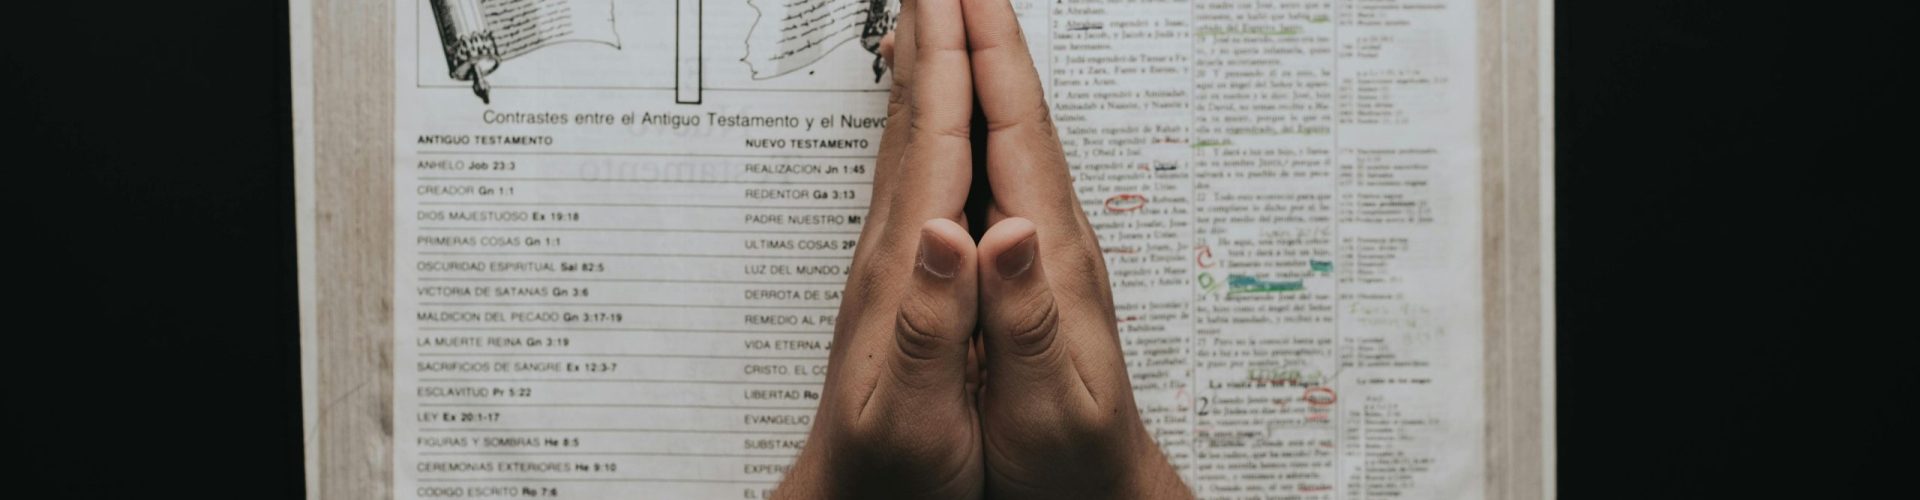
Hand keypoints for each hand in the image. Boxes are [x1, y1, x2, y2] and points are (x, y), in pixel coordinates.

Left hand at [771, 0, 986, 497]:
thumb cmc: (895, 472)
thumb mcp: (922, 413)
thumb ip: (936, 321)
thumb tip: (949, 233)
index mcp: (908, 272)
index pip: (935, 146)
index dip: (955, 66)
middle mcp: (894, 251)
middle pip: (913, 122)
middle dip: (934, 39)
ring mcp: (892, 260)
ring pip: (907, 140)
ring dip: (922, 70)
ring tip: (930, 15)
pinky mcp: (898, 277)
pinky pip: (910, 174)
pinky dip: (920, 123)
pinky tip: (922, 114)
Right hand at [959, 0, 1192, 497]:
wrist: (1100, 489)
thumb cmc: (1070, 456)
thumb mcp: (1048, 398)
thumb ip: (1025, 315)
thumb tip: (1006, 233)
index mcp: (1050, 256)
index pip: (1016, 130)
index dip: (986, 55)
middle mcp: (1049, 238)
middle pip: (1012, 112)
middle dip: (979, 35)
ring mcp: (1039, 248)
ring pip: (1002, 133)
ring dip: (975, 67)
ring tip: (947, 18)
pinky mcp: (1025, 267)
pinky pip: (991, 169)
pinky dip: (969, 122)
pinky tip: (958, 115)